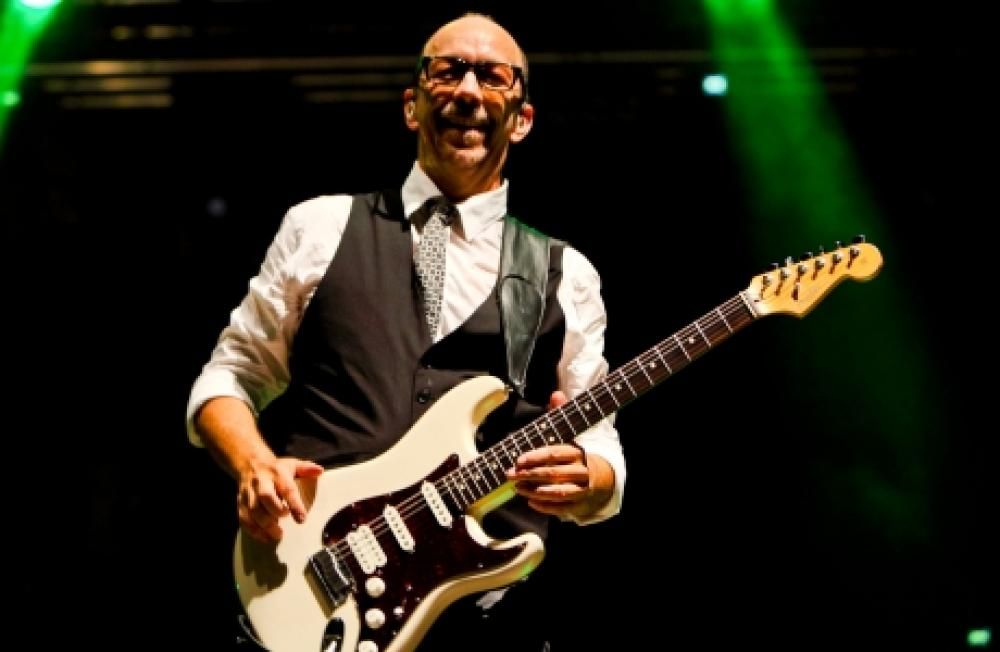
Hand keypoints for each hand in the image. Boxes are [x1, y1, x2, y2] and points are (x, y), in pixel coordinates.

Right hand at [237, 456, 323, 542]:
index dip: (294, 504)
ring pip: (252, 510)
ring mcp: (249, 492)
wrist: (250, 464)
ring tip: (277, 535)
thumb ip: (306, 468)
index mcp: (277, 473)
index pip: (287, 488)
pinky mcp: (240, 502)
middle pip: (265, 497)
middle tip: (285, 522)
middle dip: (275, 512)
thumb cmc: (276, 468)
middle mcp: (261, 482)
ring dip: (264, 525)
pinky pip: (243, 517)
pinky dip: (253, 530)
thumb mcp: (293, 464)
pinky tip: (264, 537)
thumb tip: (320, 470)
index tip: (302, 519)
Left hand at [507, 390, 601, 517]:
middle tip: (509, 474)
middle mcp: (581, 471)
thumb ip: (561, 414)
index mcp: (578, 452)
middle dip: (529, 475)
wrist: (603, 479)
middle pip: (553, 474)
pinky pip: (561, 508)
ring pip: (557, 492)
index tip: (519, 460)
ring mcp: (581, 490)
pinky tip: (530, 502)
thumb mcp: (571, 432)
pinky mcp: (580, 504)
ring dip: (535, 491)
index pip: (556, 453)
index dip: (537, 457)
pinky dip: (545, 506)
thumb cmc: (578, 455)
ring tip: (517, 488)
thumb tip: (556, 394)